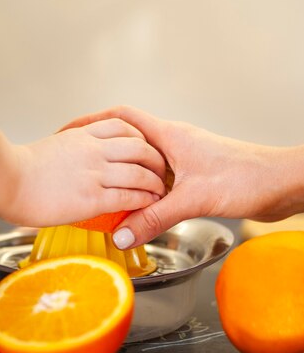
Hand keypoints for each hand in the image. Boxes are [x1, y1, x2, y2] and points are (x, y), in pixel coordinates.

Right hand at [13, 118, 165, 225]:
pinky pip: (129, 196)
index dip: (141, 136)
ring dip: (155, 183)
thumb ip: (71, 150)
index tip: (146, 147)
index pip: (123, 124)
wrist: (6, 181)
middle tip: (160, 171)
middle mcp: (94, 150)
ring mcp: (95, 173)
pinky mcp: (93, 198)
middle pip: (140, 146)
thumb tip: (77, 158)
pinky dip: (145, 200)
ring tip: (160, 192)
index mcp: (83, 135)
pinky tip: (149, 205)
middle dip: (156, 159)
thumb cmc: (19, 168)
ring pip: (140, 172)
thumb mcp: (52, 148)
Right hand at [62, 106, 303, 246]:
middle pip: (129, 142)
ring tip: (102, 193)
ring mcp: (185, 161)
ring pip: (145, 165)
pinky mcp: (194, 178)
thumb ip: (154, 218)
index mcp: (170, 136)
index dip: (93, 122)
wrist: (281, 184)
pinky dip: (145, 194)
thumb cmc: (247, 177)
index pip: (122, 117)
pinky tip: (137, 211)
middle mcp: (175, 145)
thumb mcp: (193, 199)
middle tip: (82, 169)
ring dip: (125, 178)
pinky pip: (160, 183)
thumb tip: (121, 235)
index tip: (71, 133)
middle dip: (104, 154)